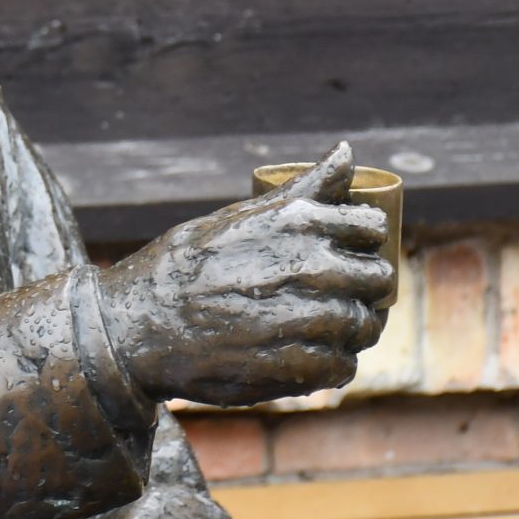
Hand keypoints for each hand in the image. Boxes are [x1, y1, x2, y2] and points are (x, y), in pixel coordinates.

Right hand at [96, 142, 391, 405]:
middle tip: (337, 295)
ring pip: (364, 326)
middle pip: (378, 280)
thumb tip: (348, 152)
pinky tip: (305, 356)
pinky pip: (343, 367)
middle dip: (364, 288)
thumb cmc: (186, 264)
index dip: (364, 242)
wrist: (139, 324)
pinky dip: (330, 365)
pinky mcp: (301, 367)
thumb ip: (304, 190)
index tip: (347, 252)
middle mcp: (314, 267)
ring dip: (350, 330)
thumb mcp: (242, 215)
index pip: (372, 228)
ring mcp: (311, 320)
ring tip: (319, 329)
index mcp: (301, 223)